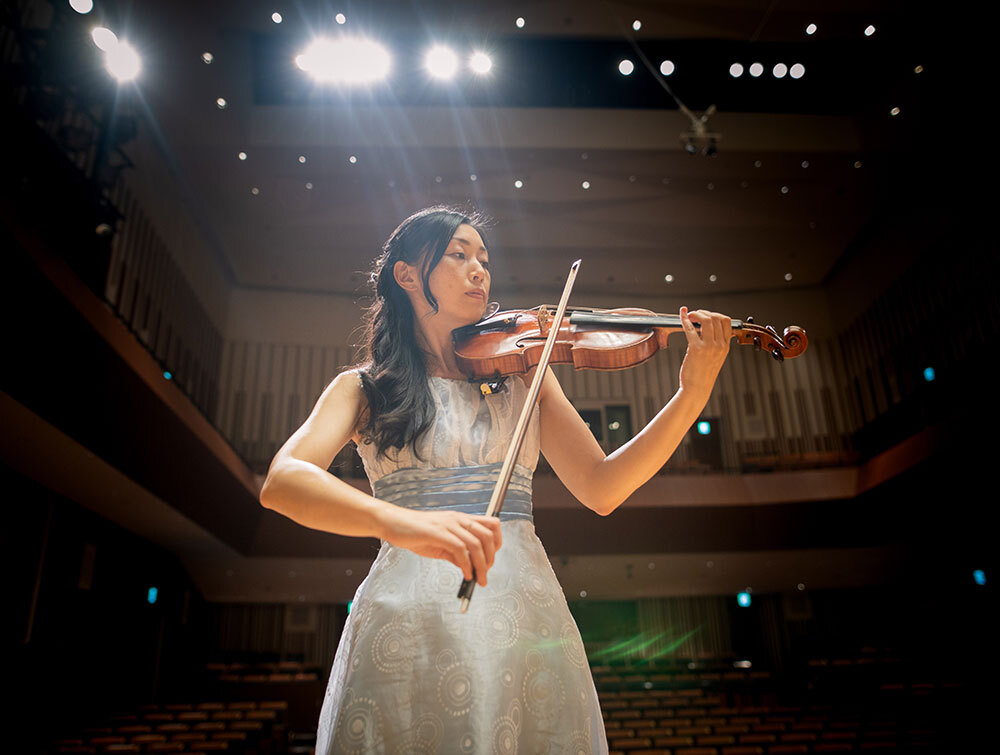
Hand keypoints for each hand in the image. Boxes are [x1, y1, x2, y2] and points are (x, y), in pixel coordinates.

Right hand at [378, 507, 501, 586]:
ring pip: (476, 543)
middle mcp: (458, 519)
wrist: (394, 523)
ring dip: (481, 564)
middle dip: (491, 557)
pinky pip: (460, 549)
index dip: (497, 541)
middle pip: (488, 535)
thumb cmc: (415, 532)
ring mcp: (448, 525)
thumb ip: (455, 553)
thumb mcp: (440, 543)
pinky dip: (466, 564)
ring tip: (479, 578)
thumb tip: (468, 566)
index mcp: (460, 519)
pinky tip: (465, 574)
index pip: (491, 523)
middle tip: (486, 573)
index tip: (492, 557)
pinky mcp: (438, 532)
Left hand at [678, 306, 732, 394]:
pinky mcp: (696, 349)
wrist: (697, 389)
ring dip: (696, 314)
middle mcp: (719, 345)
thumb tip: (711, 331)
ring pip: (706, 320)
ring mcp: (709, 347)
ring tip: (689, 316)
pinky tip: (682, 317)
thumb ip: (717, 345)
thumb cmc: (703, 375)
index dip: (715, 314)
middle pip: (716, 317)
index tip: (706, 315)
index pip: (727, 321)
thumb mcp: (716, 358)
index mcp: (726, 347)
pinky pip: (690, 328)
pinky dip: (684, 320)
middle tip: (695, 315)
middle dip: (704, 312)